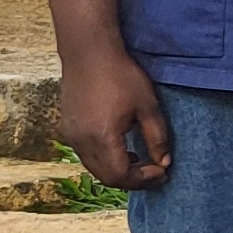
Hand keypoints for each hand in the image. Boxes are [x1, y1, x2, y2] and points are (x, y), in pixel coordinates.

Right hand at [53, 49, 174, 190]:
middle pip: (106, 177)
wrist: (88, 52)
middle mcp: (81, 141)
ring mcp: (71, 136)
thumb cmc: (121, 75)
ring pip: (94, 168)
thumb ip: (157, 137)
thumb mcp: (148, 106)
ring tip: (141, 162)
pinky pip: (86, 155)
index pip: (121, 175)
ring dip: (118, 171)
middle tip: (155, 172)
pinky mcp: (67, 128)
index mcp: (101, 137)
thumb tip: (165, 162)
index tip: (163, 172)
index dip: (144, 180)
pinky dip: (105, 160)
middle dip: (132, 180)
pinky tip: (122, 148)